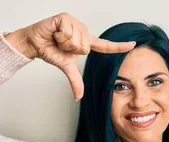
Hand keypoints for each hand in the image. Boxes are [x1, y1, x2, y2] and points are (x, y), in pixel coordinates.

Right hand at [13, 12, 135, 100]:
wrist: (34, 43)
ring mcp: (75, 22)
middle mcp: (83, 31)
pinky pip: (68, 32)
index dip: (119, 47)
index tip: (133, 45)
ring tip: (57, 38)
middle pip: (86, 47)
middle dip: (71, 49)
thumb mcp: (66, 67)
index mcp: (86, 42)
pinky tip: (54, 32)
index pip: (105, 46)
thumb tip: (78, 98)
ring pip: (77, 40)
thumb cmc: (51, 51)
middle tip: (61, 45)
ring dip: (64, 42)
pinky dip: (59, 36)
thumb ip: (75, 81)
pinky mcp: (66, 17)